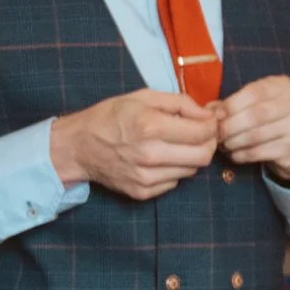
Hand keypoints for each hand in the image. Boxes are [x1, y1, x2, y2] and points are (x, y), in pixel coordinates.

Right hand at [51, 89, 219, 199]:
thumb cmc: (110, 117)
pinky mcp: (142, 192)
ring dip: (190, 157)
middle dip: (208, 144)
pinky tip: (161, 159)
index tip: (208, 122)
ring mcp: (145, 177)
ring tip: (177, 145)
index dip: (211, 127)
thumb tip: (207, 115)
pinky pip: (174, 183)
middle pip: (202, 157)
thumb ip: (180, 103)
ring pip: (191, 171)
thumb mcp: (143, 97)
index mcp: (150, 126)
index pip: (202, 133)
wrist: (78, 146)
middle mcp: (149, 154)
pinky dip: (174, 170)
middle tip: (200, 135)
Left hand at [211, 76, 289, 182]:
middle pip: (255, 114)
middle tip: (217, 134)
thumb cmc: (270, 122)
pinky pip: (260, 152)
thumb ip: (233, 105)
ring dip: (234, 142)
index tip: (216, 116)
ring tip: (224, 145)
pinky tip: (235, 154)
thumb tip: (209, 111)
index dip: (231, 104)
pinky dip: (242, 154)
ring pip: (256, 135)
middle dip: (230, 126)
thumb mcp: (254, 106)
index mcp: (283, 86)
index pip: (254, 92)